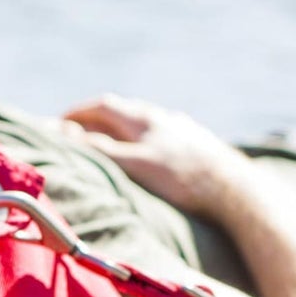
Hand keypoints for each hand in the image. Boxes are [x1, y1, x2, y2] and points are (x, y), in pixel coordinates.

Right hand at [60, 95, 251, 216]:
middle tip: (81, 134)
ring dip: (125, 131)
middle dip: (98, 121)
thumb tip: (68, 137)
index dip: (77, 114)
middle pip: (123, 112)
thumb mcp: (136, 165)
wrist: (235, 189)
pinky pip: (166, 137)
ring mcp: (183, 129)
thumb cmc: (184, 179)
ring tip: (114, 146)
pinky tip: (154, 158)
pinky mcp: (199, 144)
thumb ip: (102, 151)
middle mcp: (163, 118)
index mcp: (144, 119)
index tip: (60, 125)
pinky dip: (148, 142)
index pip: (102, 106)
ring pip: (146, 124)